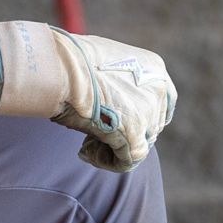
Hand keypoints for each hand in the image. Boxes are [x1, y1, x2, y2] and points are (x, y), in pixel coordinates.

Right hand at [0, 21, 176, 172]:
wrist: (63, 68)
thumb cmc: (72, 61)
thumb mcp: (106, 62)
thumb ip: (119, 80)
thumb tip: (112, 97)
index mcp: (155, 68)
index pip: (157, 103)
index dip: (136, 117)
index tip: (112, 120)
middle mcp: (159, 90)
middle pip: (150, 126)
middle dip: (123, 135)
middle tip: (93, 134)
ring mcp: (149, 113)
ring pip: (139, 145)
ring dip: (112, 148)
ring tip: (86, 143)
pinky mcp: (134, 135)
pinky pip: (127, 161)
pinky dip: (106, 161)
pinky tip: (85, 151)